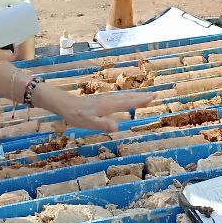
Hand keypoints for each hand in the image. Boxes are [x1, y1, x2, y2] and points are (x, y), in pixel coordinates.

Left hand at [33, 86, 154, 132]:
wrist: (66, 105)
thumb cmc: (76, 116)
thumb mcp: (88, 123)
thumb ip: (102, 125)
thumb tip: (117, 127)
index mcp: (108, 106)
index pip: (128, 103)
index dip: (140, 101)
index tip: (152, 98)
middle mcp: (109, 101)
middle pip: (128, 98)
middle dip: (142, 97)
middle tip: (156, 95)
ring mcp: (106, 99)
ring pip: (124, 97)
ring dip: (136, 96)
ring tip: (146, 96)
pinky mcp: (103, 100)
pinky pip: (119, 98)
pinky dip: (127, 97)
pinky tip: (128, 99)